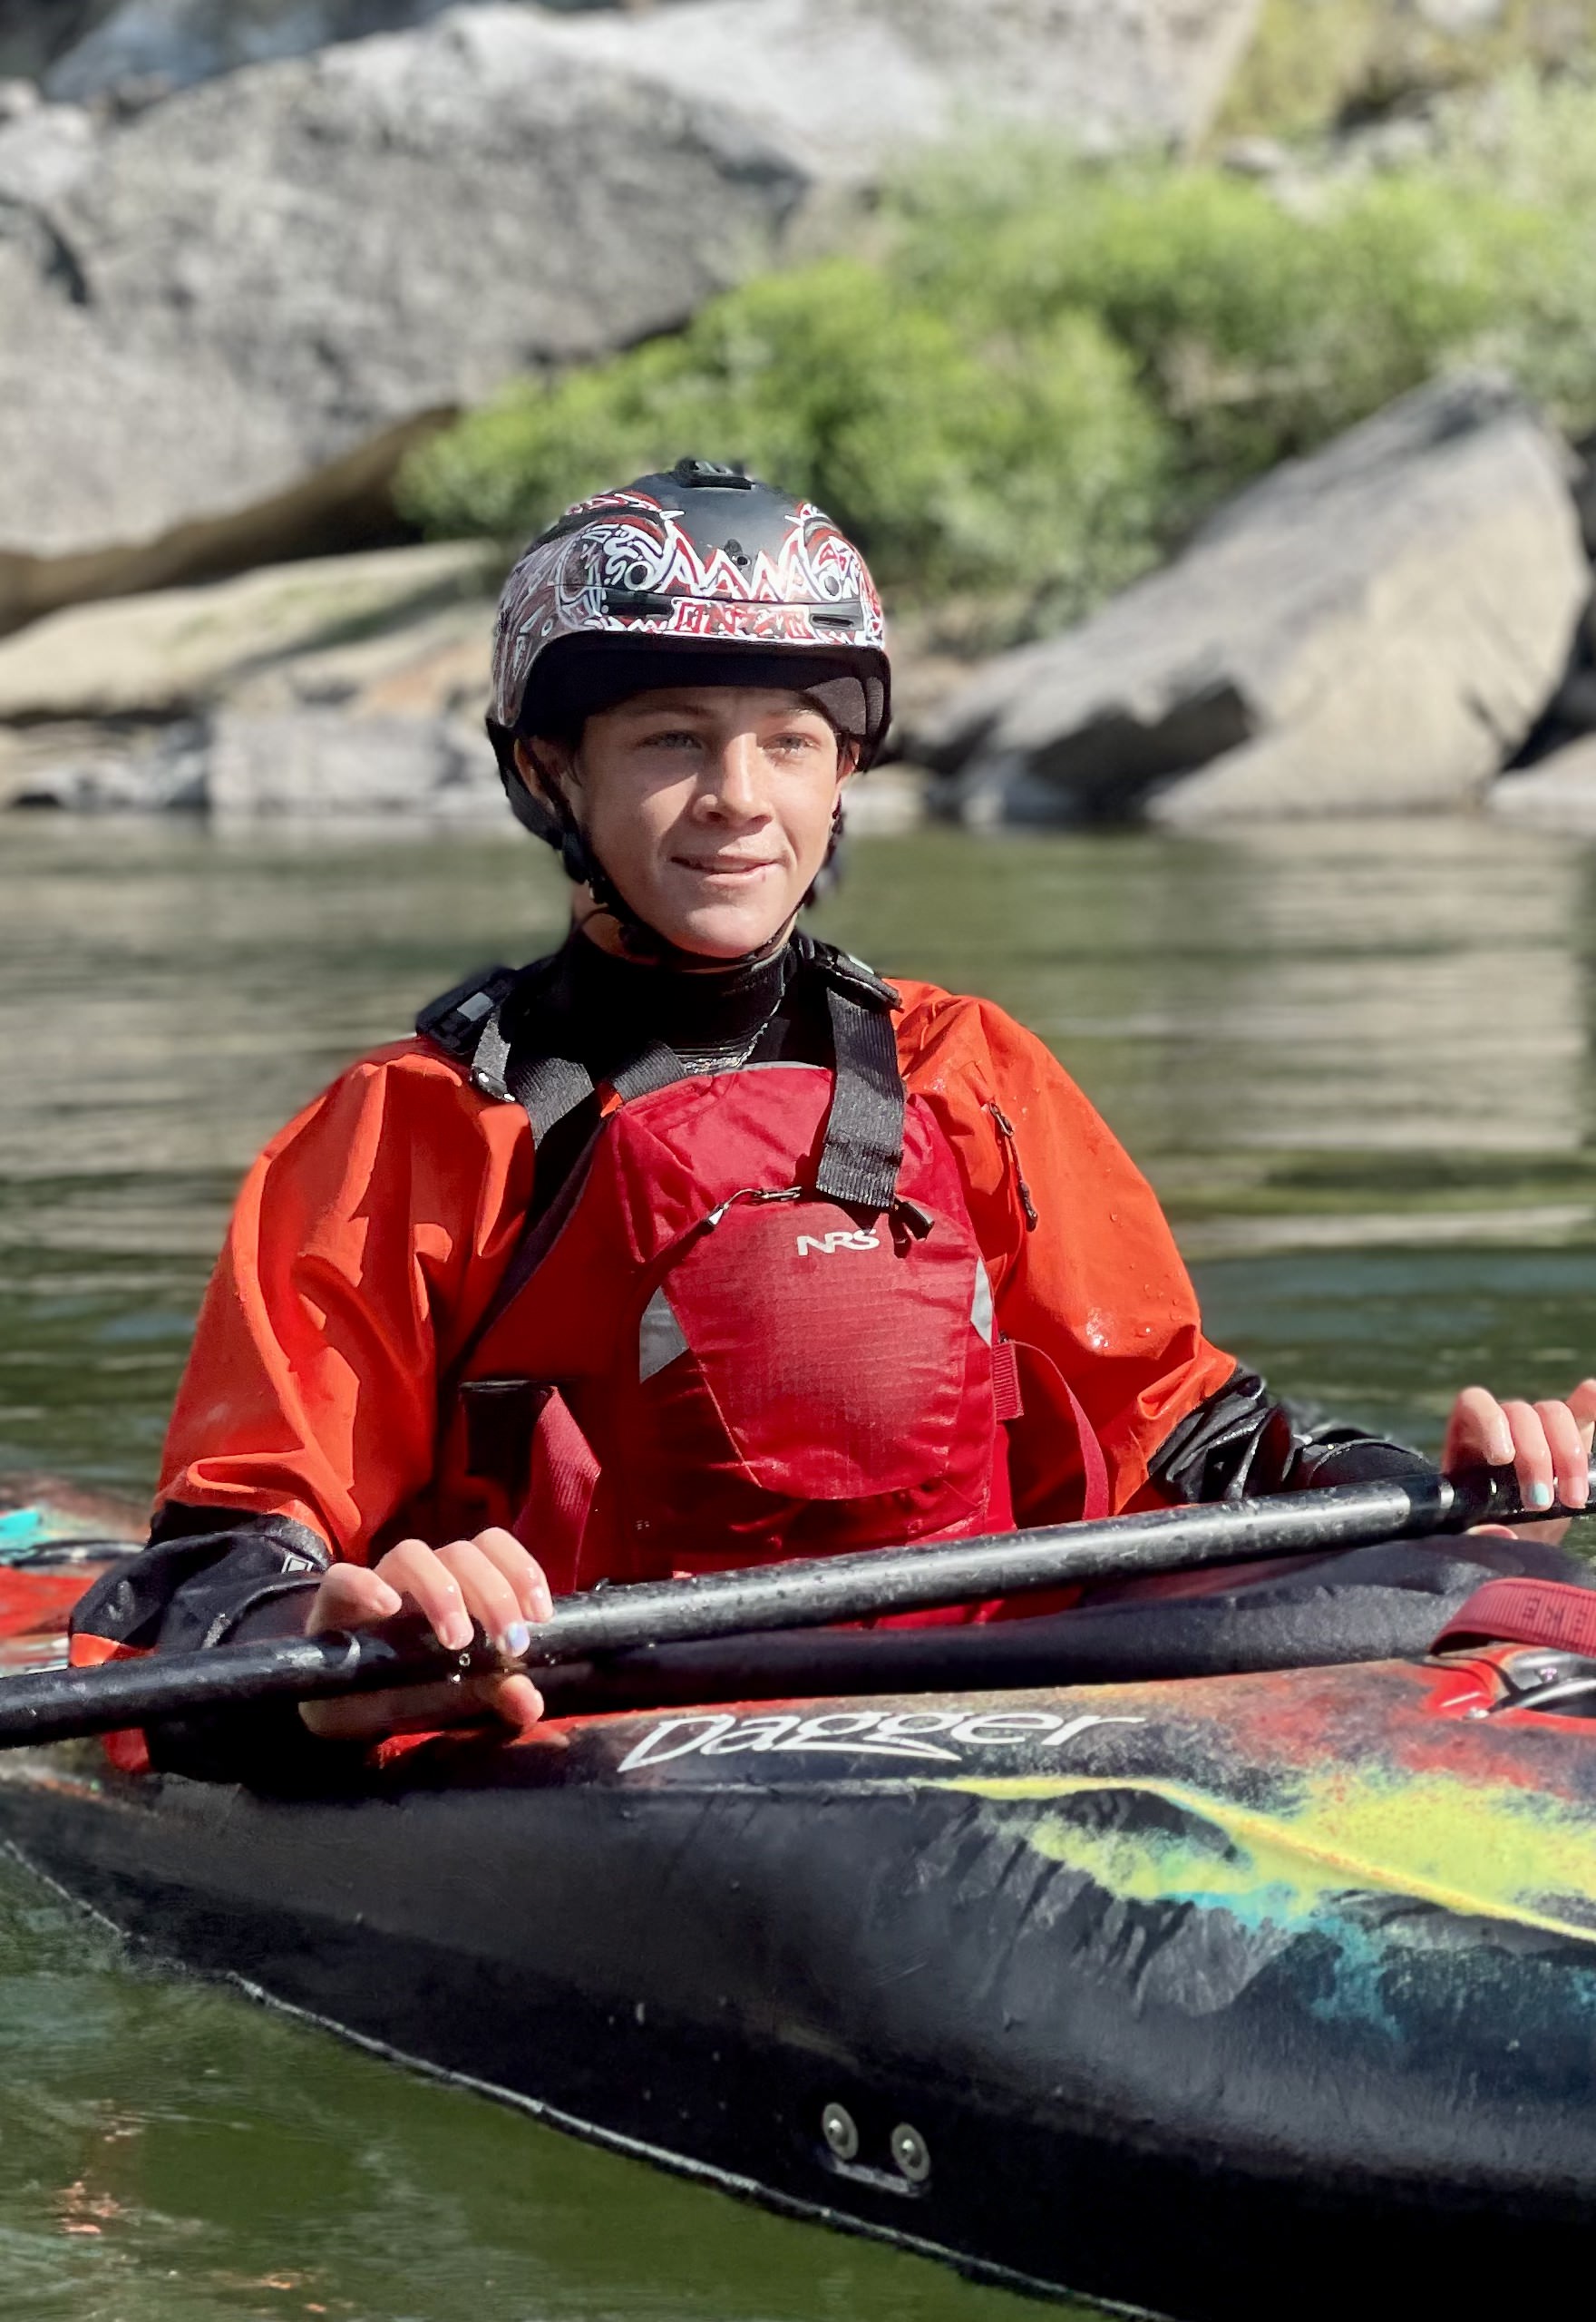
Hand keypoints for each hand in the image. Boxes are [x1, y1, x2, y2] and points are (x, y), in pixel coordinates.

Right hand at [299, 1529, 551, 1742]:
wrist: (340, 1707)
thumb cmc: (406, 1686)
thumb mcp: (455, 1694)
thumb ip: (494, 1692)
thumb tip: (530, 1702)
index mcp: (457, 1584)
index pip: (493, 1547)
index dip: (521, 1569)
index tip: (538, 1615)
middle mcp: (421, 1575)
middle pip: (462, 1552)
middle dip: (494, 1593)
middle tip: (509, 1643)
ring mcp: (376, 1583)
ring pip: (411, 1553)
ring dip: (441, 1589)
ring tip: (456, 1639)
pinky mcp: (333, 1603)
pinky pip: (342, 1577)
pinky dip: (366, 1585)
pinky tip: (387, 1608)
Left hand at [1442, 1380, 1595, 1543]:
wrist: (1515, 1539)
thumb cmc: (1485, 1533)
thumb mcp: (1471, 1539)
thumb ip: (1476, 1536)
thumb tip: (1502, 1531)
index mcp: (1469, 1439)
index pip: (1474, 1404)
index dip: (1490, 1422)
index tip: (1503, 1458)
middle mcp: (1503, 1425)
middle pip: (1520, 1412)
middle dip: (1536, 1457)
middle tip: (1541, 1502)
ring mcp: (1538, 1428)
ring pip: (1553, 1413)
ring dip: (1568, 1454)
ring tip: (1572, 1499)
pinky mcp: (1571, 1434)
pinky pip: (1582, 1408)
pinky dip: (1592, 1403)